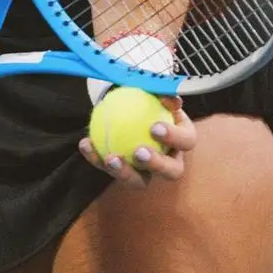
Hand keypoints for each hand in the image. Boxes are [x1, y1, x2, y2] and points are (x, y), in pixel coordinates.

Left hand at [78, 96, 195, 191]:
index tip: (154, 127)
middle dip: (157, 164)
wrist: (133, 106)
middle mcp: (171, 160)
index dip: (174, 137)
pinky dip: (97, 157)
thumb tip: (167, 97)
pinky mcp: (127, 175)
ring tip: (110, 158)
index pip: (186, 141)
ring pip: (140, 181)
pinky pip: (112, 169)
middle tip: (138, 152)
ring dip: (124, 172)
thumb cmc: (150, 98)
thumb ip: (162, 92)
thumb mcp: (157, 91)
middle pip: (172, 171)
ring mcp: (149, 172)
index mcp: (184, 139)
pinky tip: (86, 144)